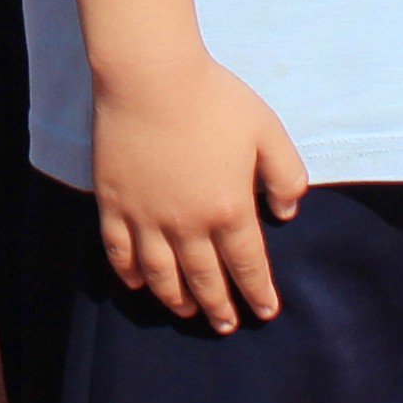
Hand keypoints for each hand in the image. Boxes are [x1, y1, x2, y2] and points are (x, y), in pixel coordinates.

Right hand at [89, 50, 305, 327]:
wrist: (150, 77)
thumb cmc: (213, 99)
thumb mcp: (268, 131)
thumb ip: (286, 176)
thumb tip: (287, 213)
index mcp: (229, 210)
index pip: (247, 265)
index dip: (258, 292)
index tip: (265, 311)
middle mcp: (187, 225)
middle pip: (205, 279)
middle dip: (219, 307)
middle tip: (226, 325)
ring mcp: (146, 218)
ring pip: (162, 275)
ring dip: (177, 299)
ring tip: (187, 311)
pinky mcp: (114, 204)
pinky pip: (120, 253)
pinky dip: (131, 274)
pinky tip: (139, 283)